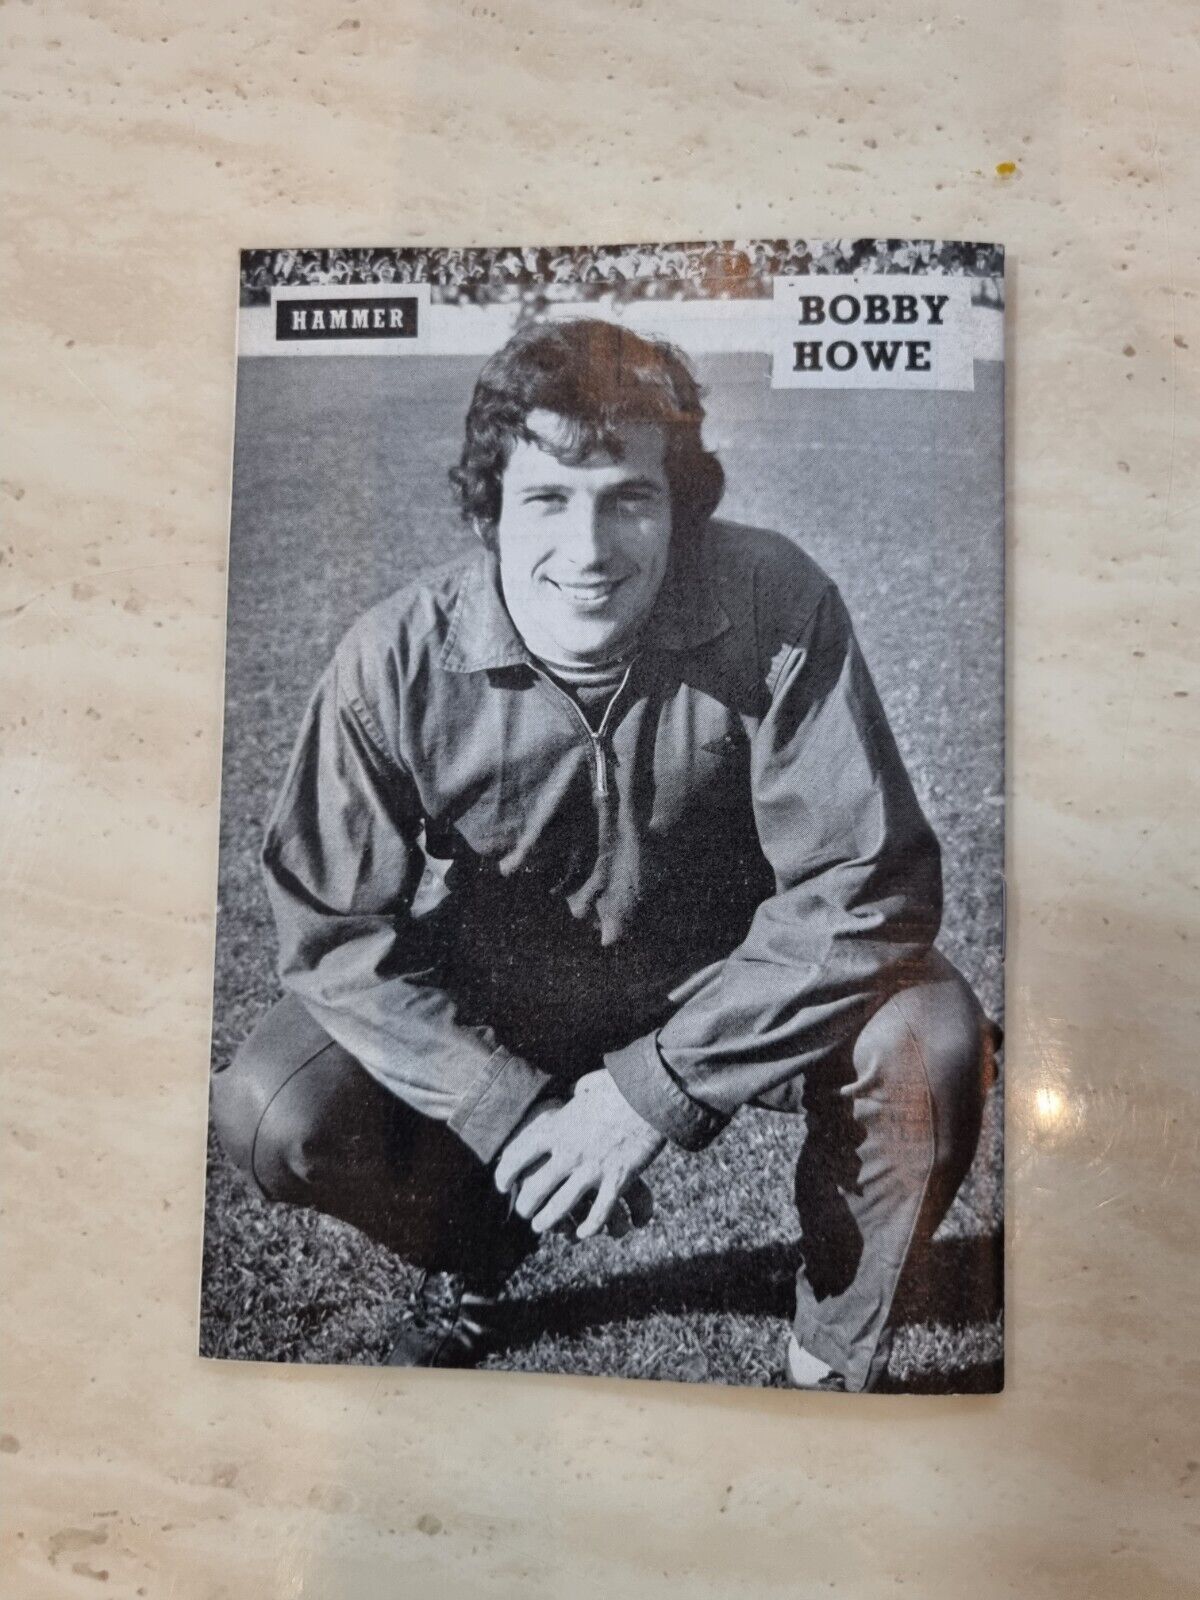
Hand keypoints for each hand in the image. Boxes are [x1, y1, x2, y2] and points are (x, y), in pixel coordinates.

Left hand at [495, 1069, 664, 1238]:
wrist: (650, 1095)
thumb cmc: (621, 1086)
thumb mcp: (591, 1085)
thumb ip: (579, 1091)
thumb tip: (578, 1089)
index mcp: (558, 1128)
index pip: (519, 1155)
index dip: (505, 1173)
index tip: (502, 1184)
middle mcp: (569, 1152)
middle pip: (535, 1188)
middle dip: (525, 1204)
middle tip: (523, 1211)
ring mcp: (592, 1169)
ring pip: (561, 1207)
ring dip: (548, 1220)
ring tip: (542, 1226)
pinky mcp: (617, 1180)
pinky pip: (599, 1213)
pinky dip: (589, 1227)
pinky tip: (583, 1232)